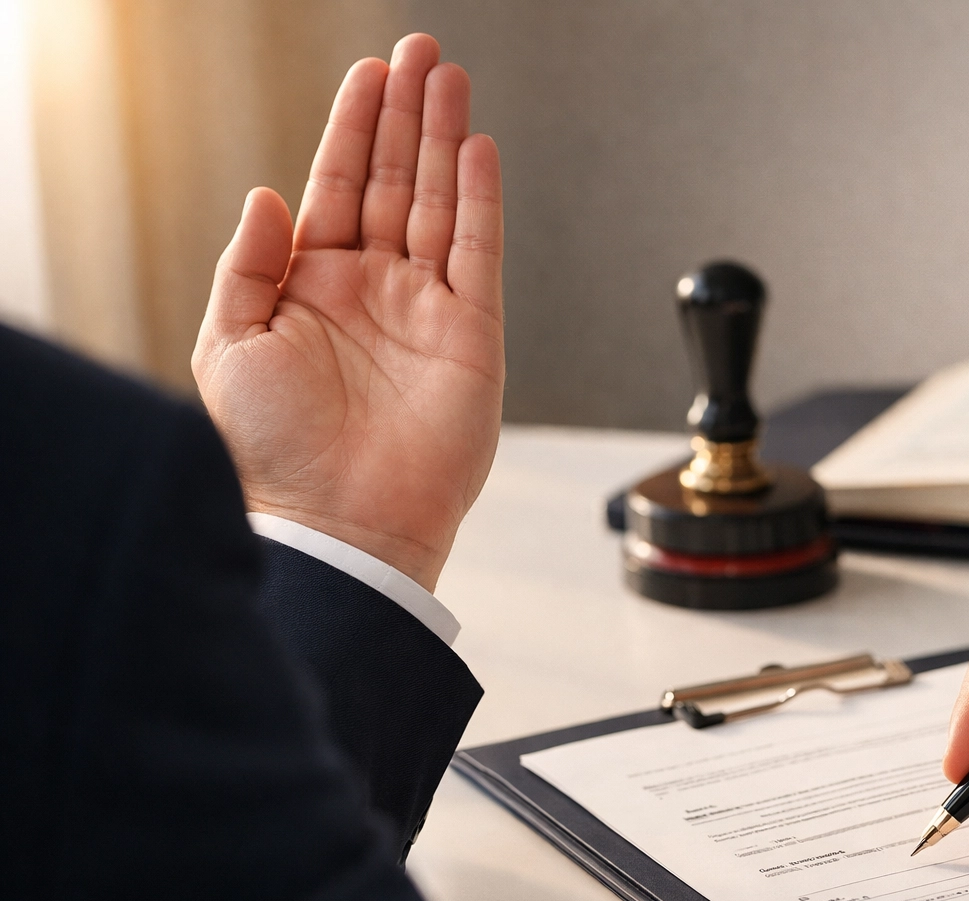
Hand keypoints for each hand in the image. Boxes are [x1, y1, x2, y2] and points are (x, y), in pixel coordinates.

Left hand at [192, 34, 502, 590]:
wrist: (338, 520)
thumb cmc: (274, 453)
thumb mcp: (228, 346)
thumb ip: (247, 265)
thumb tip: (269, 197)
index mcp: (313, 289)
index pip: (339, 187)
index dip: (353, 128)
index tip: (369, 74)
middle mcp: (373, 292)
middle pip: (395, 181)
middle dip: (407, 115)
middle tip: (421, 53)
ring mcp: (426, 311)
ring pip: (440, 204)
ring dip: (445, 140)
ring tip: (451, 80)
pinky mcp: (472, 336)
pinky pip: (479, 253)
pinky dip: (480, 200)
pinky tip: (478, 152)